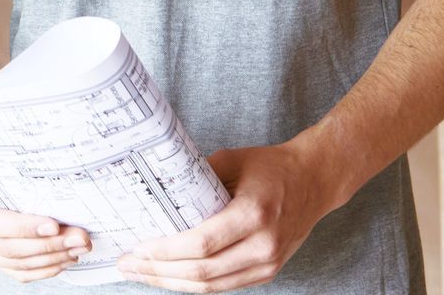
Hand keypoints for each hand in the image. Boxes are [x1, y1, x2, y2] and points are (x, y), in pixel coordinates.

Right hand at [0, 167, 90, 282]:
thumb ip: (12, 167)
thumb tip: (52, 166)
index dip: (24, 228)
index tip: (54, 226)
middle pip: (8, 248)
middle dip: (49, 245)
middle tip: (80, 237)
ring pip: (16, 264)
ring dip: (52, 259)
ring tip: (78, 247)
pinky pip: (17, 272)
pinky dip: (42, 269)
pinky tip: (63, 260)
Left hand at [116, 143, 341, 290]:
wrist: (315, 181)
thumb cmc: (273, 167)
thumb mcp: (232, 160)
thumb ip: (196, 176)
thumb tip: (156, 189)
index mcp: (253, 215)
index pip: (201, 245)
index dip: (165, 252)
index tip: (138, 248)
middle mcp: (263, 246)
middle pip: (202, 272)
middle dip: (159, 272)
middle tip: (128, 265)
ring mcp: (268, 264)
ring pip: (212, 286)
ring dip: (172, 283)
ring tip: (142, 274)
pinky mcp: (267, 272)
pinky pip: (224, 285)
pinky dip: (194, 283)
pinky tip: (170, 276)